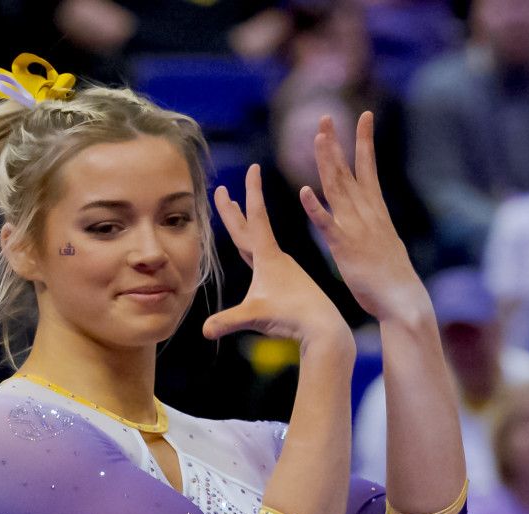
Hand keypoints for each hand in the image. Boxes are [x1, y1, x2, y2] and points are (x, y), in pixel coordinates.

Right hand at [204, 164, 352, 350]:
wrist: (324, 327)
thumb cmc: (292, 317)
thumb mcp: (256, 316)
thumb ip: (228, 321)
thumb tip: (204, 331)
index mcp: (268, 256)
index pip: (257, 217)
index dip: (252, 192)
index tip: (253, 167)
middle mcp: (276, 258)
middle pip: (250, 227)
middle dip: (234, 209)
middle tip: (222, 190)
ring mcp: (283, 269)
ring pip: (257, 241)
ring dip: (244, 226)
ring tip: (236, 214)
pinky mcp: (287, 281)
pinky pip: (266, 257)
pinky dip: (255, 248)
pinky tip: (255, 255)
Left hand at [301, 113, 427, 320]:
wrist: (404, 301)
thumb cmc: (393, 278)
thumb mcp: (384, 243)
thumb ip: (374, 227)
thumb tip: (373, 217)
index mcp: (376, 211)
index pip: (369, 169)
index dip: (365, 142)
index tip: (364, 116)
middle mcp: (367, 214)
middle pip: (349, 172)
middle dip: (338, 143)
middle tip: (326, 116)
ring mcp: (356, 229)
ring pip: (338, 190)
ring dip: (327, 163)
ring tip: (318, 138)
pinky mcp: (345, 248)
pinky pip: (327, 225)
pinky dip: (316, 207)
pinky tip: (304, 191)